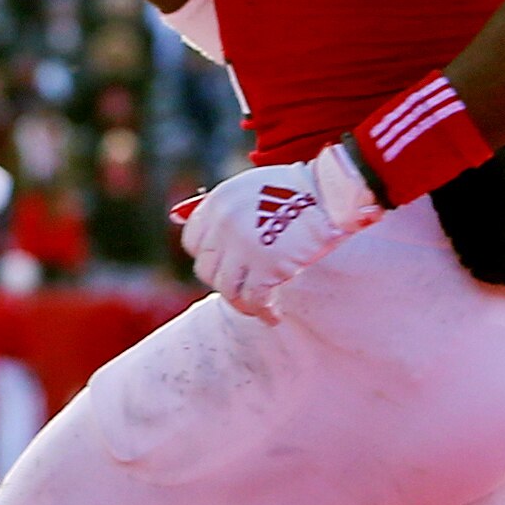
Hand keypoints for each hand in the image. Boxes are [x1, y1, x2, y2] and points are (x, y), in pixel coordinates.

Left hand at [179, 144, 381, 320]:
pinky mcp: (266, 266)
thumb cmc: (293, 190)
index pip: (192, 242)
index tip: (226, 266)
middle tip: (245, 288)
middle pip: (207, 269)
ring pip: (227, 290)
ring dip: (242, 303)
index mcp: (217, 203)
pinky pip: (253, 300)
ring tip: (259, 307)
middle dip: (225, 281)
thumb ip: (217, 207)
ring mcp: (243, 247)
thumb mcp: (246, 188)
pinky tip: (273, 315)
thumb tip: (173, 215)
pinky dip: (263, 312)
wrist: (330, 193)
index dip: (208, 257)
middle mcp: (224, 225)